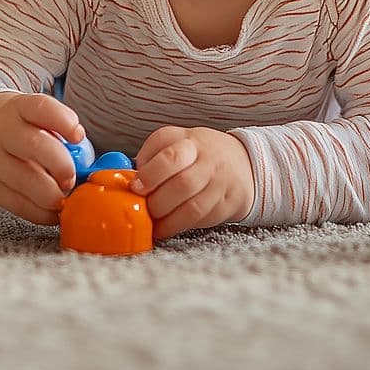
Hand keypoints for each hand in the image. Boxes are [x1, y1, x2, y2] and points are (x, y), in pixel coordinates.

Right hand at [0, 92, 85, 225]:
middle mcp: (4, 132)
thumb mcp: (31, 116)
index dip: (63, 121)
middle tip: (72, 178)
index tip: (79, 136)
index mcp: (19, 108)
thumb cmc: (16, 127)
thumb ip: (60, 133)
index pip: (41, 108)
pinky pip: (17, 204)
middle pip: (34, 145)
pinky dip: (40, 213)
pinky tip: (53, 212)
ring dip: (52, 195)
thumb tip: (96, 164)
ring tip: (65, 198)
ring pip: (24, 181)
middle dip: (61, 165)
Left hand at [131, 126, 253, 238]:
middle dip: (157, 201)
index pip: (170, 155)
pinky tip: (165, 228)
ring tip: (151, 222)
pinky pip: (201, 220)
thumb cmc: (198, 154)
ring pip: (192, 207)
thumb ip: (152, 156)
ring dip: (167, 219)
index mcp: (190, 141)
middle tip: (142, 208)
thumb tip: (126, 176)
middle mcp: (208, 160)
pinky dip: (178, 226)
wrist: (242, 163)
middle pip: (182, 184)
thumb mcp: (177, 142)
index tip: (135, 187)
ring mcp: (220, 184)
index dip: (150, 173)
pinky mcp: (227, 204)